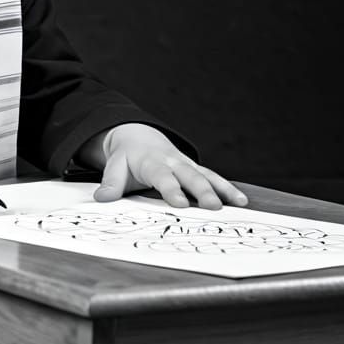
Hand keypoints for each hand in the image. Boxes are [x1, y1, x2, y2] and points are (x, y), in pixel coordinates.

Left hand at [85, 123, 247, 209]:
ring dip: (221, 189)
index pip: (162, 177)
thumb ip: (111, 183)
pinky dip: (227, 188)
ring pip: (207, 176)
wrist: (138, 136)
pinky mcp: (196, 169)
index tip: (179, 204)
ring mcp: (187, 165)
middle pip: (190, 176)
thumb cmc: (126, 157)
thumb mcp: (115, 167)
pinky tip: (242, 201)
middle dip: (202, 191)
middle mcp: (173, 162)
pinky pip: (214, 178)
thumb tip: (102, 198)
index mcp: (152, 162)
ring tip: (236, 203)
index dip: (171, 190)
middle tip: (212, 207)